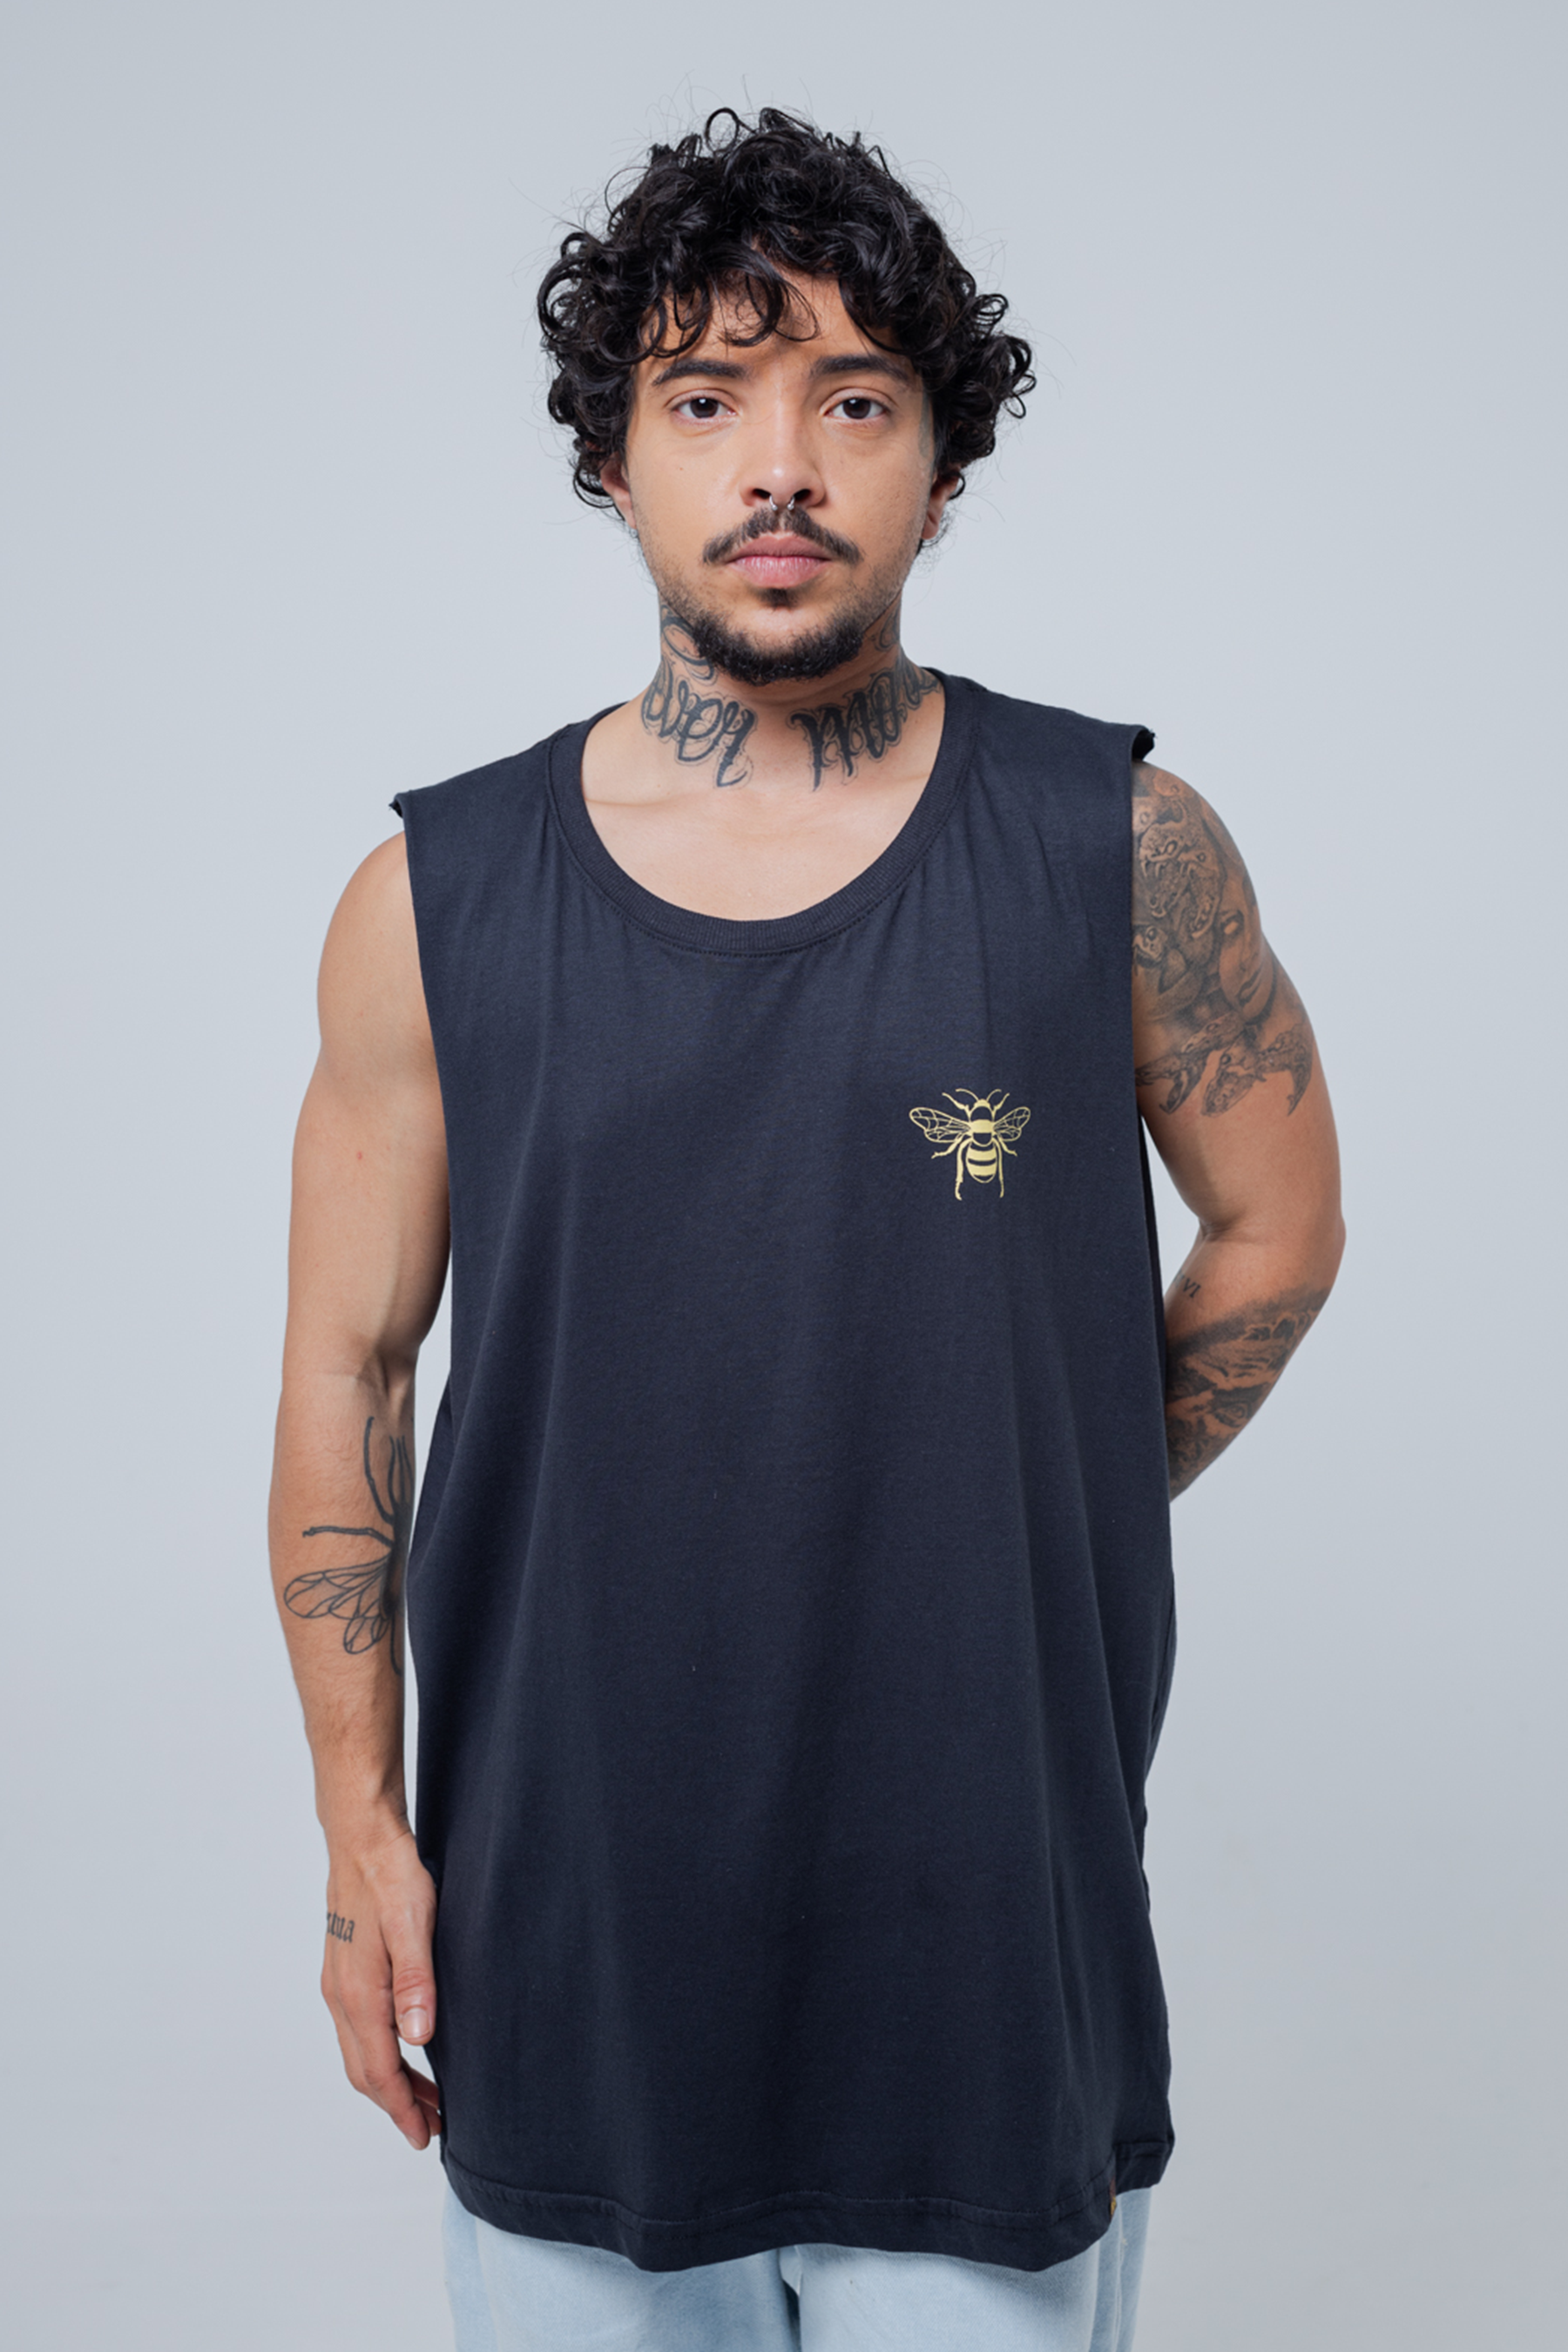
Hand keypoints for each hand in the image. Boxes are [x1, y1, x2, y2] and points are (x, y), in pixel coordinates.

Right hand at [321, 1823, 439, 2148]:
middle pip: (364, 2071)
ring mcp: (338, 1984)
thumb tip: (419, 2040)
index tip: (424, 2136)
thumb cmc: (391, 1878)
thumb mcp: (414, 1927)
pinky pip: (359, 2029)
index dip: (402, 2109)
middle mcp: (341, 1996)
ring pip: (360, 2051)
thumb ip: (417, 1984)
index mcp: (359, 1994)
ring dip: (390, 2080)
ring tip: (428, 2095)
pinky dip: (381, 2052)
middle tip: (432, 2127)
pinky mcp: (345, 1970)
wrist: (362, 1839)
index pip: (378, 2071)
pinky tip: (406, 2046)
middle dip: (396, 2104)